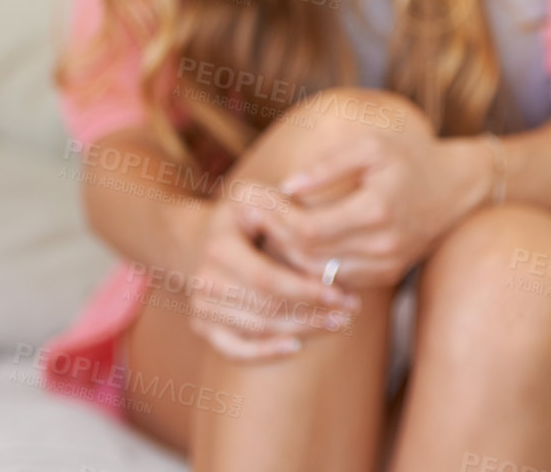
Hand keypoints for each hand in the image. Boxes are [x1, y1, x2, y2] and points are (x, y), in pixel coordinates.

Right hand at [181, 180, 361, 361]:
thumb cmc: (245, 215)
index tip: (340, 293)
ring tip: (338, 322)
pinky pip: (234, 350)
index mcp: (219, 247)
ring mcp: (201, 306)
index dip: (304, 290)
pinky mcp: (203, 326)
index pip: (266, 278)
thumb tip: (319, 226)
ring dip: (301, 330)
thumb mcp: (259, 197)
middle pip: (265, 308)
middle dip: (311, 312)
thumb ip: (285, 208)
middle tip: (350, 310)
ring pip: (257, 330)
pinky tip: (295, 347)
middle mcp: (204, 280)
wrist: (203, 236)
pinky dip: (264, 353)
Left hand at [256, 128, 494, 289]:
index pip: (308, 228)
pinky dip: (312, 265)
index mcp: (376, 208)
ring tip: (266, 227)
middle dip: (274, 234)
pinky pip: (337, 278)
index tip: (252, 199)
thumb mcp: (372, 146)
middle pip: (308, 254)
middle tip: (249, 214)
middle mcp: (382, 244)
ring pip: (317, 273)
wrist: (457, 188)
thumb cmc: (411, 157)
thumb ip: (329, 165)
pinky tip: (295, 242)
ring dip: (288, 253)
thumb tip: (286, 186)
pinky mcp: (387, 275)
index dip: (274, 217)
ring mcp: (386, 264)